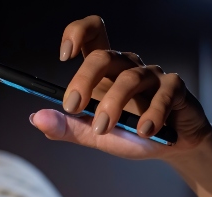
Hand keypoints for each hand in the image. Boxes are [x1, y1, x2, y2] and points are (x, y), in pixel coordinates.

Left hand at [30, 15, 211, 160]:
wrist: (172, 147)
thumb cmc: (133, 134)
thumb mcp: (96, 135)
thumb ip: (69, 127)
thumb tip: (37, 118)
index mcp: (105, 71)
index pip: (91, 35)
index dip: (76, 34)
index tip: (64, 56)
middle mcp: (127, 66)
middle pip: (103, 56)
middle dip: (83, 80)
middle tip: (73, 107)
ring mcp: (152, 75)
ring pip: (130, 78)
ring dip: (113, 105)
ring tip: (105, 130)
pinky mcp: (175, 88)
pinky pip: (163, 94)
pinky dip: (152, 115)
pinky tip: (144, 132)